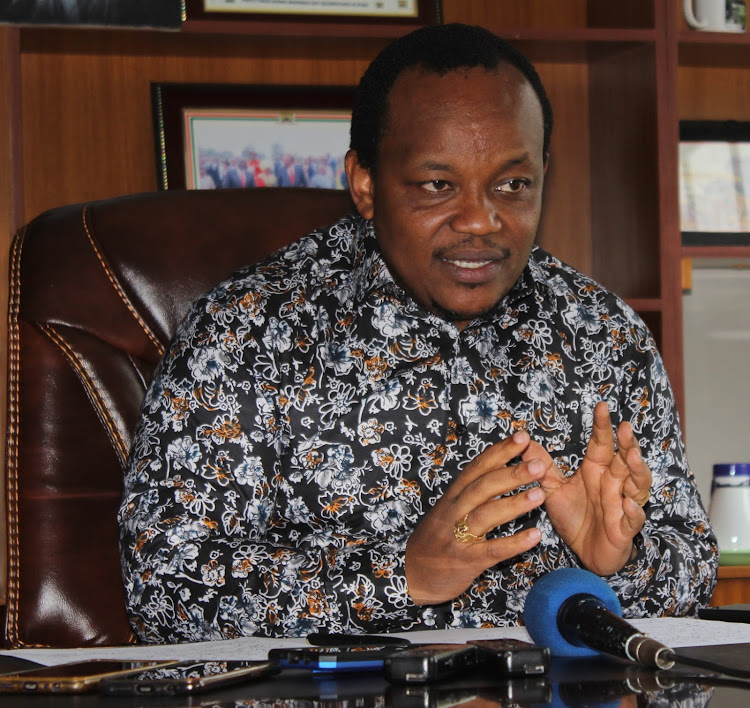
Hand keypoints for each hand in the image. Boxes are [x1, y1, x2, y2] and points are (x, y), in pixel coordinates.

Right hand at [404, 431, 546, 604]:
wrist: (410, 574)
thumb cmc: (435, 539)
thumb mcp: (447, 510)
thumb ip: (471, 493)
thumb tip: (500, 468)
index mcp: (452, 496)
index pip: (477, 468)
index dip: (499, 451)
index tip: (522, 437)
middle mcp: (453, 511)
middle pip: (482, 487)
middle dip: (511, 473)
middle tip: (538, 464)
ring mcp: (458, 536)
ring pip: (486, 515)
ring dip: (514, 504)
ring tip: (540, 494)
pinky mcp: (466, 561)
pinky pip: (492, 550)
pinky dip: (514, 543)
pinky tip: (535, 536)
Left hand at [524, 401, 651, 575]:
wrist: (585, 553)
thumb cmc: (574, 518)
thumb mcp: (553, 490)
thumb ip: (542, 466)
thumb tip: (523, 440)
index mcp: (596, 470)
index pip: (601, 443)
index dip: (602, 426)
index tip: (600, 406)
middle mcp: (613, 483)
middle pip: (624, 459)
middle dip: (627, 443)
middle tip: (625, 427)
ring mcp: (622, 504)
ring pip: (637, 483)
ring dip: (637, 469)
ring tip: (632, 456)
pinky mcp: (625, 527)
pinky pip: (633, 518)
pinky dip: (633, 510)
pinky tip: (628, 504)